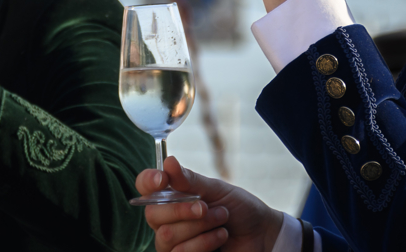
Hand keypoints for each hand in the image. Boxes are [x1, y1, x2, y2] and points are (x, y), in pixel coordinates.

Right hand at [136, 157, 283, 251]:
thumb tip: (169, 162)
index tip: (163, 179)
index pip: (145, 186)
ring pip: (166, 236)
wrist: (260, 234)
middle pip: (153, 215)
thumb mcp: (217, 189)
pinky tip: (219, 237)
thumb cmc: (238, 208)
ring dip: (199, 227)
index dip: (148, 181)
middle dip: (183, 210)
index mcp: (172, 195)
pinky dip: (204, 243)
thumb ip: (191, 180)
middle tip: (206, 207)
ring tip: (221, 221)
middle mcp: (167, 219)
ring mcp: (173, 242)